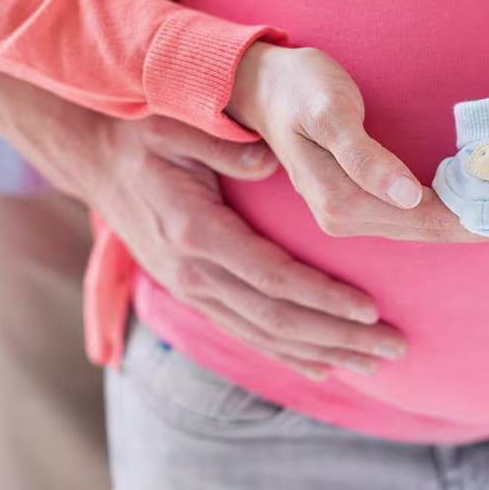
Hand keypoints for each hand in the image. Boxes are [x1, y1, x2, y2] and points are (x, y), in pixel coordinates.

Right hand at [78, 116, 409, 379]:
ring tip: (374, 361)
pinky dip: (287, 353)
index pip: (273, 279)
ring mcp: (188, 289)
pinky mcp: (189, 293)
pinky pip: (244, 333)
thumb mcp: (176, 124)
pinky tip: (324, 364)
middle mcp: (193, 273)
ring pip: (263, 336)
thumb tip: (270, 158)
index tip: (372, 309)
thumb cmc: (142, 136)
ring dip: (323, 351)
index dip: (324, 299)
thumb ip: (223, 142)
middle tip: (394, 346)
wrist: (93, 160)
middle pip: (276, 320)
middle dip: (339, 337)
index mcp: (196, 233)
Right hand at [227, 43, 488, 241]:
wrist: (262, 86)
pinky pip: (428, 215)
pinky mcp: (367, 202)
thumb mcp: (327, 112)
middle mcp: (351, 219)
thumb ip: (363, 157)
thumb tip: (408, 195)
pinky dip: (471, 214)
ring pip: (438, 228)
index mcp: (344, 204)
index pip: (434, 221)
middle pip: (442, 233)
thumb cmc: (298, 87)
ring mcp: (358, 214)